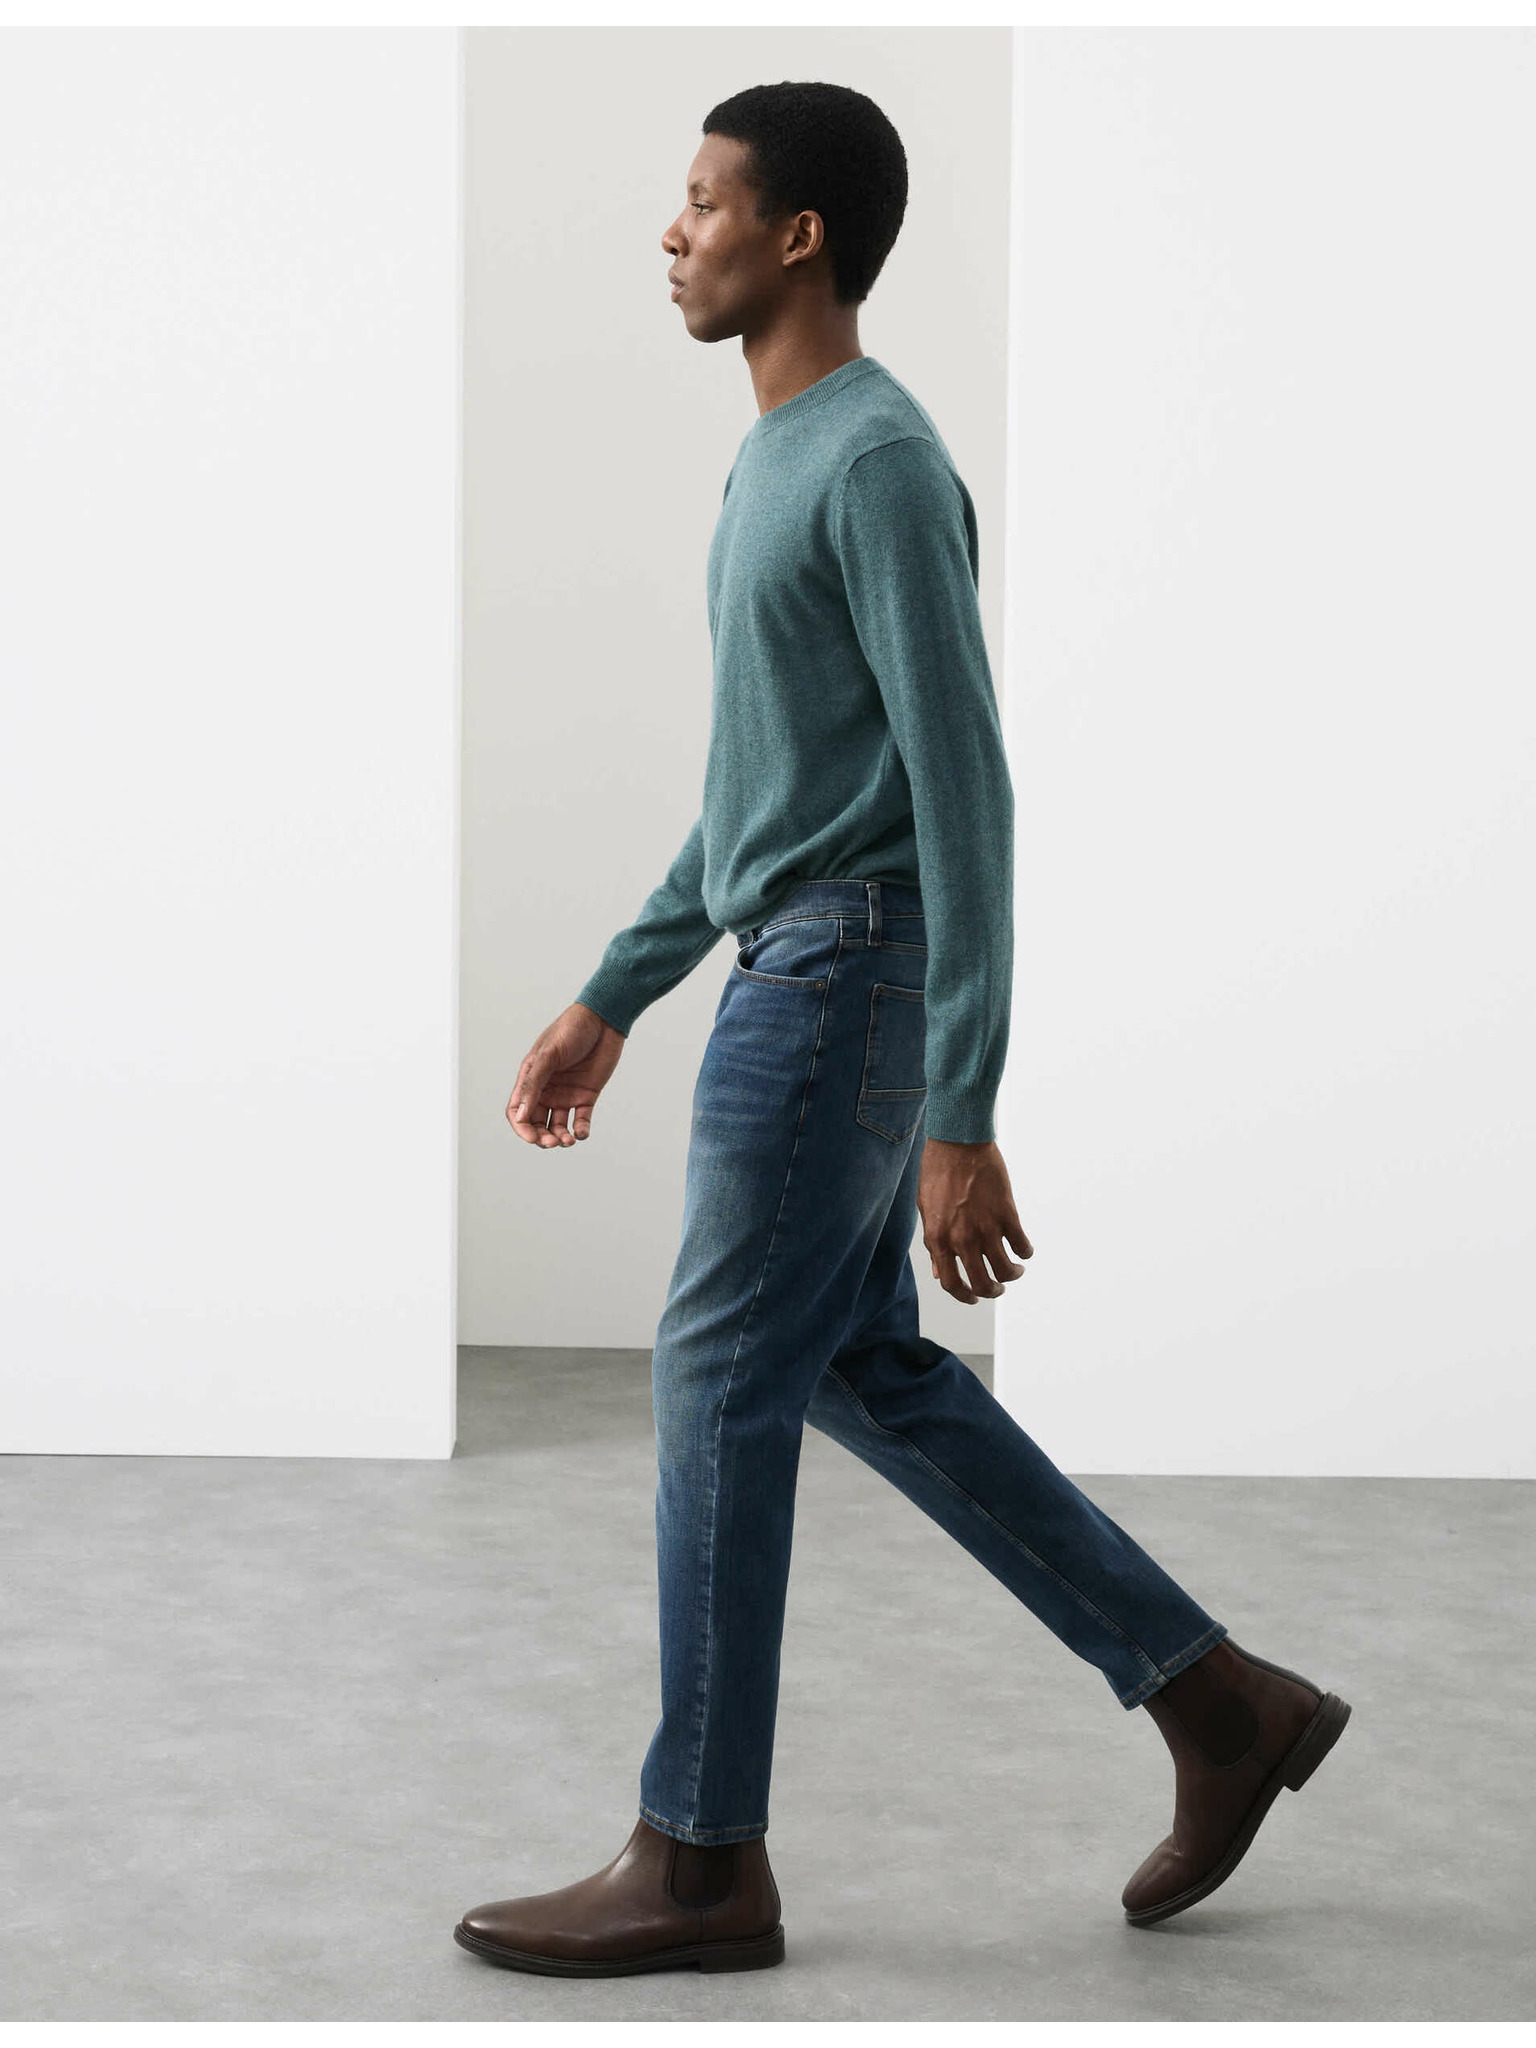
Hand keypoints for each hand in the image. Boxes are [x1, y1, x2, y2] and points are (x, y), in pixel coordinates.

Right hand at [507, 1003, 624, 1148]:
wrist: (603, 1020)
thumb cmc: (571, 1030)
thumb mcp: (549, 1055)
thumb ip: (534, 1084)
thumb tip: (522, 1116)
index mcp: (531, 1078)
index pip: (518, 1111)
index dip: (522, 1128)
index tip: (532, 1138)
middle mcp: (546, 1089)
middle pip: (537, 1123)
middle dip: (542, 1137)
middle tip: (553, 1142)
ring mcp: (566, 1094)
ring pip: (558, 1126)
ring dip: (561, 1137)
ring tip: (569, 1140)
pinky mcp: (587, 1095)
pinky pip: (581, 1120)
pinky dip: (581, 1130)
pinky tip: (582, 1133)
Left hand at [918, 1138, 1032, 1302]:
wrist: (958, 1143)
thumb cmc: (938, 1172)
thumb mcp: (927, 1211)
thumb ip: (934, 1243)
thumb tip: (939, 1270)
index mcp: (939, 1239)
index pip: (951, 1283)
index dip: (964, 1297)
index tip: (973, 1298)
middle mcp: (963, 1239)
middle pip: (982, 1283)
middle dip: (992, 1292)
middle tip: (997, 1288)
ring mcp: (986, 1228)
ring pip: (1005, 1269)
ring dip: (1012, 1276)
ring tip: (1015, 1270)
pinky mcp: (1007, 1214)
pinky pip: (1021, 1245)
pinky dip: (1025, 1252)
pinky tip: (1024, 1249)